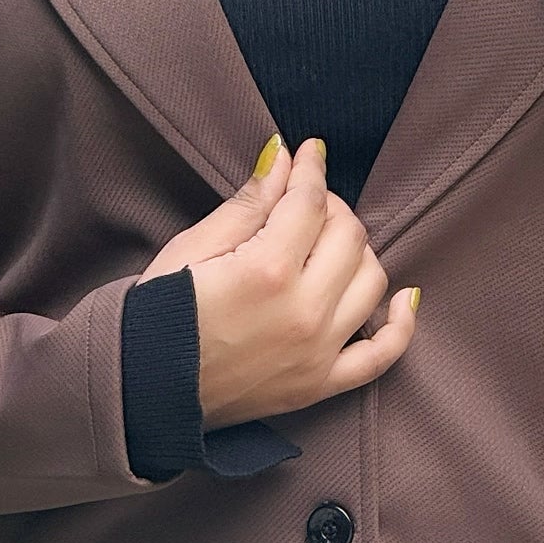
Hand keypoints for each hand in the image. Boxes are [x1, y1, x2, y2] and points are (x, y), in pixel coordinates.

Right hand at [143, 135, 420, 427]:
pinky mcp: (319, 386)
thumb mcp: (192, 248)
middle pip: (349, 236)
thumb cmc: (154, 315)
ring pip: (371, 281)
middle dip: (331, 206)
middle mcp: (302, 312)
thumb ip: (247, 204)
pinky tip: (403, 297)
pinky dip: (401, 324)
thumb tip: (283, 158)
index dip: (310, 168)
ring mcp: (316, 353)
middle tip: (305, 199)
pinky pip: (381, 355)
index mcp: (266, 271)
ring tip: (326, 242)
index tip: (308, 152)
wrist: (139, 390)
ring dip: (356, 251)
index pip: (310, 202)